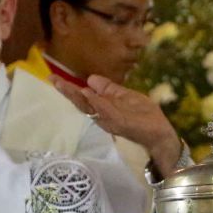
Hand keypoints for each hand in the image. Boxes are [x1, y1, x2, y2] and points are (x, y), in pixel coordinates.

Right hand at [64, 74, 185, 178]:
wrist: (159, 134)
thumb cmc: (144, 115)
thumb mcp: (126, 96)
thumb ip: (109, 89)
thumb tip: (90, 79)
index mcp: (103, 107)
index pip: (82, 97)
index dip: (68, 88)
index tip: (53, 78)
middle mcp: (103, 115)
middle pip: (81, 102)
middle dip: (67, 91)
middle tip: (52, 80)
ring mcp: (110, 119)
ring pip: (90, 107)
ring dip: (77, 96)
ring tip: (63, 85)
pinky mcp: (121, 123)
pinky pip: (107, 112)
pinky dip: (97, 103)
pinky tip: (88, 93)